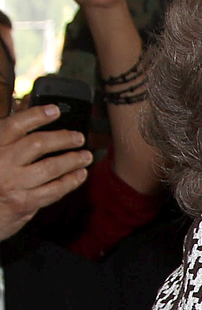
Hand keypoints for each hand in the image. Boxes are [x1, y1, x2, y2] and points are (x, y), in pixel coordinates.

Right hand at [0, 106, 90, 237]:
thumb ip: (9, 133)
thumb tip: (26, 106)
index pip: (16, 124)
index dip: (37, 115)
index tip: (55, 110)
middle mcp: (1, 163)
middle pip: (37, 144)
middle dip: (62, 138)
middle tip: (78, 137)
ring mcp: (12, 184)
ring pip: (50, 168)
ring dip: (72, 160)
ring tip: (85, 156)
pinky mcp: (23, 203)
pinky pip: (53, 190)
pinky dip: (70, 182)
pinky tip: (79, 175)